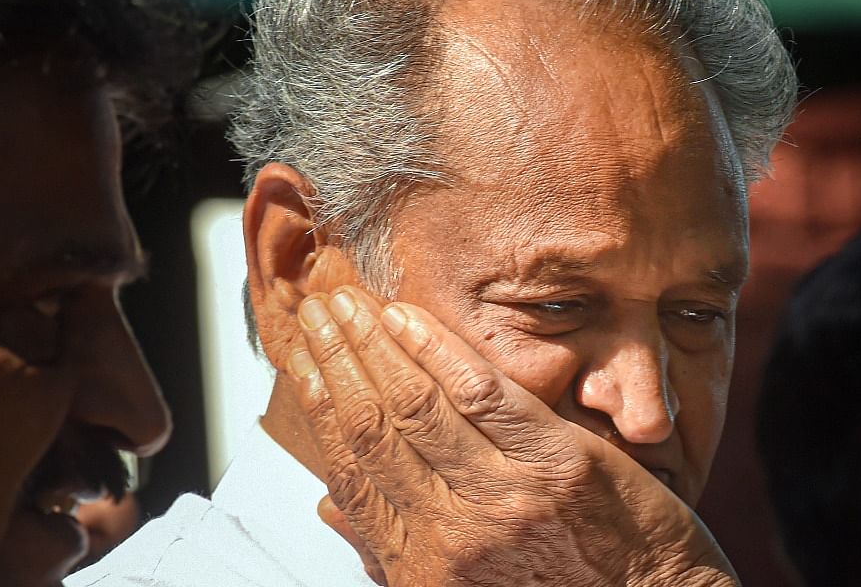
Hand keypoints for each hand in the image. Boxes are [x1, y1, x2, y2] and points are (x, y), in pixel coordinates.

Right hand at [286, 285, 738, 586]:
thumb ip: (390, 551)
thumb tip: (329, 506)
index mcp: (421, 565)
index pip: (352, 469)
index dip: (321, 407)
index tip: (301, 361)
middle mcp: (453, 533)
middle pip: (374, 428)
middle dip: (337, 360)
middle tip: (314, 310)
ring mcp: (506, 496)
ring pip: (417, 405)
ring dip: (373, 344)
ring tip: (348, 301)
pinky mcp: (559, 463)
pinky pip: (483, 395)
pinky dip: (438, 350)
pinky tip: (408, 317)